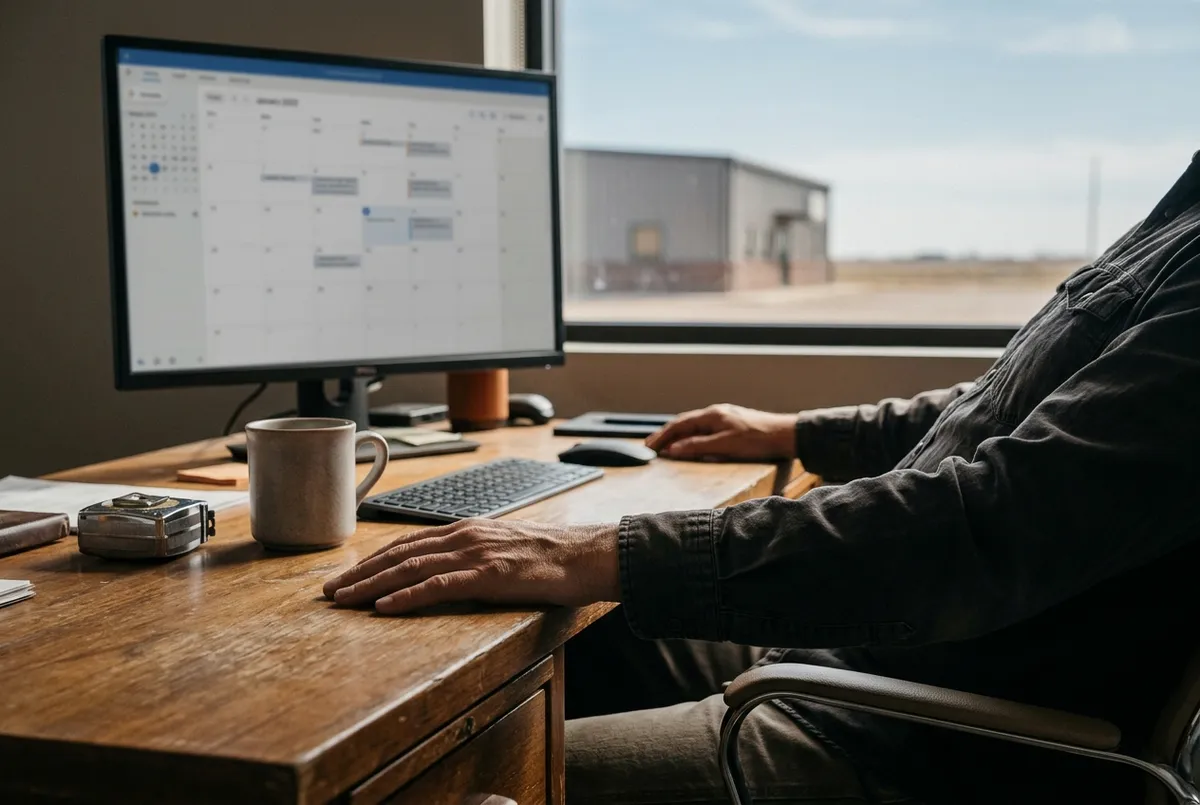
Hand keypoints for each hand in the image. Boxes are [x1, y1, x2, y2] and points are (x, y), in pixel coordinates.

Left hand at [322, 519, 619, 614]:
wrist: (586, 555)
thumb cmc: (550, 557)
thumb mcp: (504, 550)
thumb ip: (474, 557)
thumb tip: (450, 573)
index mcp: (466, 529)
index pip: (407, 543)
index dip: (373, 560)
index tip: (347, 576)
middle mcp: (464, 535)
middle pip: (399, 553)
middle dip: (360, 573)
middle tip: (329, 592)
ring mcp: (474, 553)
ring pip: (410, 567)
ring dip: (371, 584)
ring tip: (344, 600)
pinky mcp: (487, 574)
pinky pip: (438, 585)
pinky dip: (406, 595)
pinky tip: (384, 607)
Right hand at [646, 404, 795, 460]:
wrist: (785, 435)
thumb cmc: (758, 439)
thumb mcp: (725, 445)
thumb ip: (697, 447)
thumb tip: (673, 449)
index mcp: (712, 415)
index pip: (679, 424)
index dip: (662, 436)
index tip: (649, 447)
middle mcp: (716, 413)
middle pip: (684, 423)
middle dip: (666, 435)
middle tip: (650, 446)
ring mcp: (724, 418)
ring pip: (693, 426)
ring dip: (677, 436)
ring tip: (665, 446)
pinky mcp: (731, 426)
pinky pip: (704, 430)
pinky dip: (691, 437)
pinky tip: (689, 443)